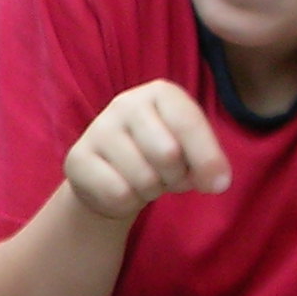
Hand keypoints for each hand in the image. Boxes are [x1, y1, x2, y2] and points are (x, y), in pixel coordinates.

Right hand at [64, 81, 230, 221]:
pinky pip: (118, 193)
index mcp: (161, 93)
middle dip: (176, 177)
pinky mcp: (77, 158)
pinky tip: (124, 190)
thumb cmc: (159, 158)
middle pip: (167, 153)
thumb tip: (217, 182)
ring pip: (143, 178)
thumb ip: (207, 161)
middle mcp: (126, 103)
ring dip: (151, 191)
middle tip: (170, 178)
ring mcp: (98, 129)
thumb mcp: (190, 151)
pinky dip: (129, 202)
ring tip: (146, 182)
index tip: (219, 185)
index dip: (207, 159)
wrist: (111, 174)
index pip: (188, 123)